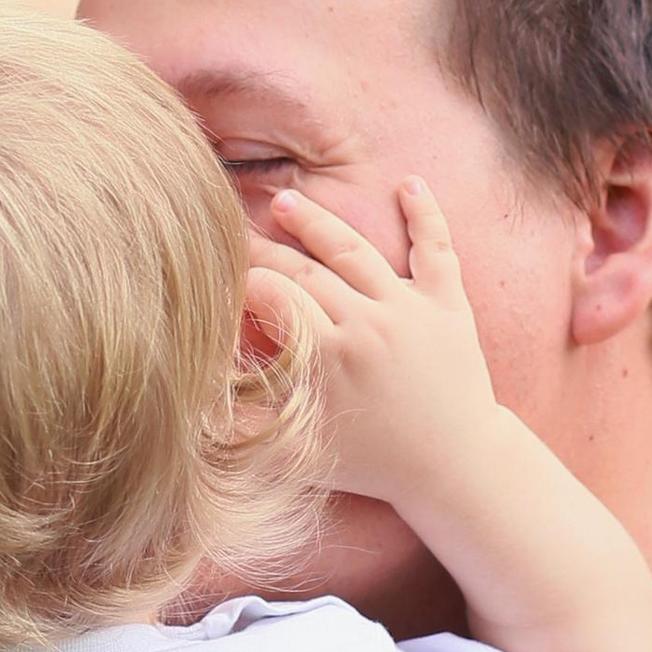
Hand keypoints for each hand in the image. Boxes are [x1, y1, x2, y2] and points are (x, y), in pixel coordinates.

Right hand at [248, 181, 497, 516]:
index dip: (239, 282)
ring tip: (284, 202)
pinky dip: (426, 214)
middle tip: (234, 231)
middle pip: (305, 270)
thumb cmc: (372, 465)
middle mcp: (369, 326)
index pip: (271, 299)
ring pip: (354, 249)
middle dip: (264, 248)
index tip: (217, 274)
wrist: (456, 469)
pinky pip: (436, 249)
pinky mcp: (450, 306)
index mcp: (329, 360)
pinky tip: (409, 183)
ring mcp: (411, 311)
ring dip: (316, 222)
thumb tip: (195, 399)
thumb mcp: (297, 456)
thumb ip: (244, 427)